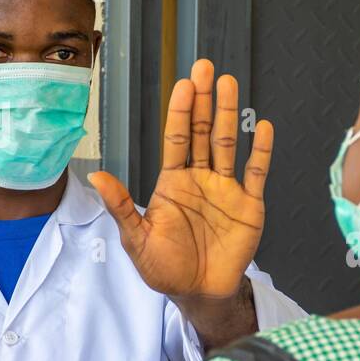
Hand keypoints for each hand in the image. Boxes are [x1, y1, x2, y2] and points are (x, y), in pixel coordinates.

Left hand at [88, 59, 273, 299]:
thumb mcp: (137, 238)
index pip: (176, 138)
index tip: (183, 85)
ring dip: (230, 115)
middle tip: (206, 67)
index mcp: (173, 182)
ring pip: (228, 144)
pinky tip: (262, 127)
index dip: (180, 111)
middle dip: (205, 100)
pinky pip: (256, 173)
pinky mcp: (249, 205)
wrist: (199, 293)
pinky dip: (261, 151)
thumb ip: (121, 207)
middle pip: (203, 132)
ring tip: (231, 84)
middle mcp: (201, 179)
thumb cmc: (165, 268)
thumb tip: (96, 178)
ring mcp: (226, 190)